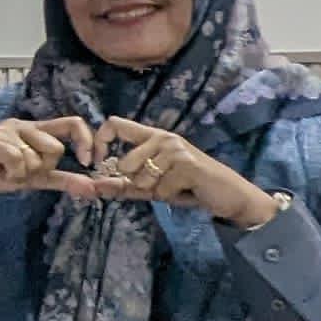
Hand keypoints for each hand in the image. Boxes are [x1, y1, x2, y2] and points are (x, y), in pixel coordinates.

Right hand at [0, 115, 105, 213]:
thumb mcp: (36, 179)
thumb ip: (64, 181)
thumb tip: (95, 189)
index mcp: (37, 130)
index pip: (72, 123)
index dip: (86, 141)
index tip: (88, 163)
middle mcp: (23, 125)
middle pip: (55, 147)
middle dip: (43, 169)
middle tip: (25, 173)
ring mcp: (5, 130)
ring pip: (34, 156)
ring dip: (23, 174)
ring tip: (7, 172)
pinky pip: (15, 159)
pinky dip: (12, 173)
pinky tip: (0, 172)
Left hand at [76, 121, 277, 228]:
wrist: (227, 195)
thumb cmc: (188, 188)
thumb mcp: (151, 187)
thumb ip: (123, 185)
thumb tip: (93, 185)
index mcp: (151, 137)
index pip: (114, 124)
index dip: (99, 142)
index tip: (96, 164)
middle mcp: (163, 137)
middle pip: (125, 162)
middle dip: (137, 183)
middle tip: (159, 185)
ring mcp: (176, 149)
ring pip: (142, 178)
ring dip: (156, 191)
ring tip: (175, 186)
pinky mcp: (187, 164)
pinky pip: (160, 189)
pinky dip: (170, 196)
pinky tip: (186, 190)